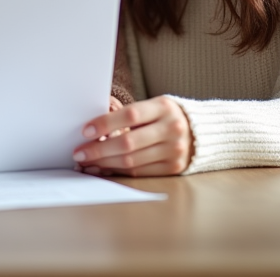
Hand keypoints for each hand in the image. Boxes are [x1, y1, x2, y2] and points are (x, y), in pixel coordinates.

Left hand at [72, 96, 192, 176]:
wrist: (199, 132)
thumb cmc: (165, 116)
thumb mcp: (154, 106)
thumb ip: (130, 115)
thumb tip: (94, 129)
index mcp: (164, 107)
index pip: (130, 115)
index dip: (105, 123)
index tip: (85, 130)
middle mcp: (171, 128)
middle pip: (128, 143)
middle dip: (99, 149)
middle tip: (79, 152)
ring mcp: (174, 150)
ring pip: (131, 161)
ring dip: (104, 163)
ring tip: (87, 163)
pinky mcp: (173, 167)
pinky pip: (139, 173)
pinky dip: (118, 172)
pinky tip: (104, 169)